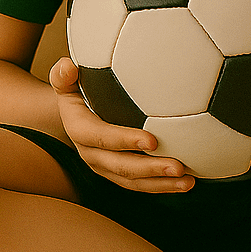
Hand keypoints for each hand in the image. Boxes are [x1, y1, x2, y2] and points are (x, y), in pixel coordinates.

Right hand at [49, 58, 193, 192]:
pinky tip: (186, 181)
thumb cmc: (75, 89)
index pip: (101, 138)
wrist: (73, 114)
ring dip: (161, 184)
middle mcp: (91, 154)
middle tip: (177, 166)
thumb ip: (63, 74)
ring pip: (133, 182)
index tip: (152, 140)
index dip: (124, 141)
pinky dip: (162, 185)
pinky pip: (140, 184)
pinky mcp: (117, 174)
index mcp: (79, 130)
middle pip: (121, 167)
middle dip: (150, 169)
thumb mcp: (65, 80)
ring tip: (187, 181)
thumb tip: (67, 66)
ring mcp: (105, 167)